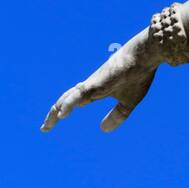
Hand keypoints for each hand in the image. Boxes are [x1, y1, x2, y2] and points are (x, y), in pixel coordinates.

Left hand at [41, 31, 160, 133]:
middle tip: (44, 128)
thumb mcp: (127, 103)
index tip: (56, 120)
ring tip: (47, 125)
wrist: (144, 58)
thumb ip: (116, 116)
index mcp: (96, 91)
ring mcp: (91, 84)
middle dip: (54, 114)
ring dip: (56, 111)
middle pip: (66, 100)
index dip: (64, 111)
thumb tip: (103, 130)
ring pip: (68, 98)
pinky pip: (78, 95)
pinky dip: (69, 104)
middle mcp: (90, 87)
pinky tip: (61, 115)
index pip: (74, 102)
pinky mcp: (96, 83)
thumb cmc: (137, 76)